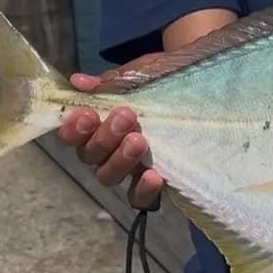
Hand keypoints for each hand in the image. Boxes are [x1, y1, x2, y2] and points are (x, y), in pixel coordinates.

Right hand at [57, 56, 165, 209]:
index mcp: (99, 121)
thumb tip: (78, 82)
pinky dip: (143, 190)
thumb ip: (110, 82)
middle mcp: (109, 148)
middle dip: (103, 138)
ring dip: (120, 159)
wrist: (199, 80)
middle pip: (90, 156)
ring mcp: (131, 166)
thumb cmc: (163, 76)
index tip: (87, 115)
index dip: (73, 129)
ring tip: (139, 142)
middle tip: (125, 116)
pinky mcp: (155, 182)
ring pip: (109, 176)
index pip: (74, 133)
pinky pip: (140, 199)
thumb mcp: (139, 74)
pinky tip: (154, 176)